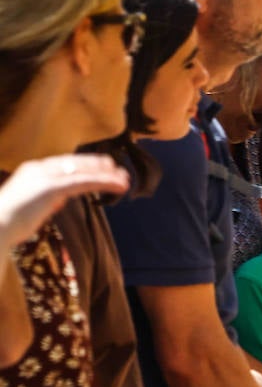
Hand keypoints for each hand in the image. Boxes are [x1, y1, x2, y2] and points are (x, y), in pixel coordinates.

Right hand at [0, 154, 128, 250]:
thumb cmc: (7, 223)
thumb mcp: (29, 208)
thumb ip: (45, 201)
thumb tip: (58, 201)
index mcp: (32, 171)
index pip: (63, 163)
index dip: (84, 164)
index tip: (100, 167)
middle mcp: (39, 169)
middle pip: (76, 163)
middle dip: (98, 166)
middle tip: (117, 170)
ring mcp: (45, 176)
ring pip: (83, 171)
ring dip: (107, 175)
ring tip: (124, 179)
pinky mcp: (52, 187)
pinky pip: (85, 181)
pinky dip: (104, 182)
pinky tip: (118, 185)